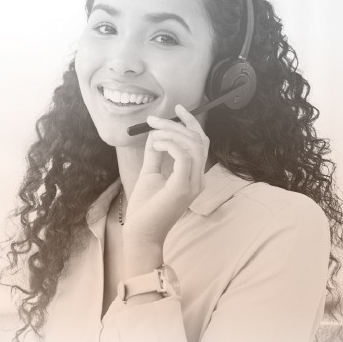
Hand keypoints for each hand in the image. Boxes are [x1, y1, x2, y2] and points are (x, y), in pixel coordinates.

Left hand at [123, 104, 209, 275]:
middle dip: (177, 124)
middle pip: (198, 141)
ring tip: (154, 133)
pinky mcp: (183, 188)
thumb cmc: (146, 206)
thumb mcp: (151, 172)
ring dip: (172, 133)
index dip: (191, 123)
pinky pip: (184, 156)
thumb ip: (155, 153)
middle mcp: (198, 179)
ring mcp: (193, 184)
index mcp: (194, 176)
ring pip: (193, 146)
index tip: (178, 109)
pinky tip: (157, 144)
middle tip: (154, 120)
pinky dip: (170, 144)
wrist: (141, 232)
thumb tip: (156, 133)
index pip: (200, 143)